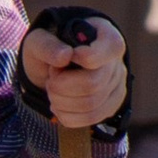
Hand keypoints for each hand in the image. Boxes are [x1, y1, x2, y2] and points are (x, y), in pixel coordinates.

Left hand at [23, 15, 125, 132]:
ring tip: (53, 89)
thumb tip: (65, 56)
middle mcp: (117, 63)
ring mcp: (117, 86)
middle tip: (51, 76)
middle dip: (61, 85)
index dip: (75, 61)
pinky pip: (91, 118)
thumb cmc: (52, 49)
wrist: (57, 65)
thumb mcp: (41, 40)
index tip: (62, 59)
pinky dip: (67, 115)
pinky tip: (58, 105)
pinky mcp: (111, 106)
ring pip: (90, 105)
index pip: (97, 57)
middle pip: (92, 84)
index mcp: (107, 38)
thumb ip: (48, 45)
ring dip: (61, 101)